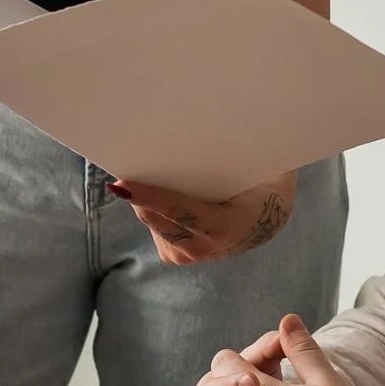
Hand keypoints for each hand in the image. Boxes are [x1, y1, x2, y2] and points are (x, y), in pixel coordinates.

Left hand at [110, 171, 296, 265]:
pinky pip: (153, 225)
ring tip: (152, 172)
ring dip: (144, 197)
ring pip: (148, 218)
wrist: (264, 222)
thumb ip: (232, 154)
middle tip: (131, 159)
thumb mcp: (255, 168)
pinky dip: (153, 206)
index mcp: (223, 227)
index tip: (120, 183)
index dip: (147, 195)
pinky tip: (164, 192)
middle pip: (152, 214)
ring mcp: (185, 255)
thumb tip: (198, 130)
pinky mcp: (174, 255)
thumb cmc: (261, 187)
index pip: (177, 209)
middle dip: (138, 188)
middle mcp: (201, 247)